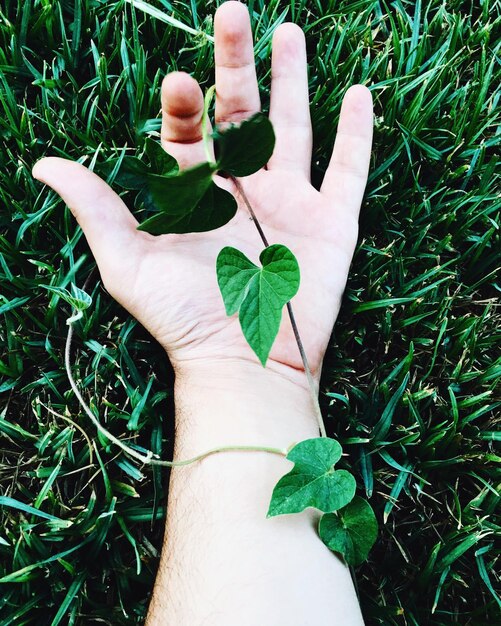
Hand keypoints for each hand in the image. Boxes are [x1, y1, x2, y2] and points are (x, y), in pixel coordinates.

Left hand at [32, 1, 372, 384]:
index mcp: (198, 193)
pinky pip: (348, 170)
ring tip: (288, 33)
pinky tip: (358, 94)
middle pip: (242, 112)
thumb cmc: (182, 318)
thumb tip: (43, 165)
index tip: (179, 86)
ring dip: (293, 81)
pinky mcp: (332, 224)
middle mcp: (243, 189)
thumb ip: (96, 209)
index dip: (183, 102)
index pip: (189, 130)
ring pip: (295, 128)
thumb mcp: (129, 262)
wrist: (243, 363)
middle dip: (237, 63)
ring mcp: (291, 203)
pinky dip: (356, 134)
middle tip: (233, 12)